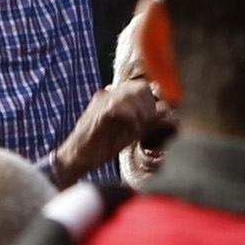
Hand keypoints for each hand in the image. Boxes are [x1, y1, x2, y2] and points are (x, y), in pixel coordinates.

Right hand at [51, 78, 173, 186]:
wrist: (76, 158)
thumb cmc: (101, 147)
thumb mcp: (130, 133)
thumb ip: (147, 122)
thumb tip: (168, 114)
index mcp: (114, 96)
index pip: (141, 86)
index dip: (153, 101)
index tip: (157, 117)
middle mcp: (108, 94)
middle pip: (140, 87)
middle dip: (149, 107)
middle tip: (147, 125)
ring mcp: (102, 102)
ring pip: (131, 94)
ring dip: (141, 113)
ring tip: (139, 128)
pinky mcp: (98, 113)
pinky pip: (120, 108)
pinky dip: (131, 120)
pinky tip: (132, 132)